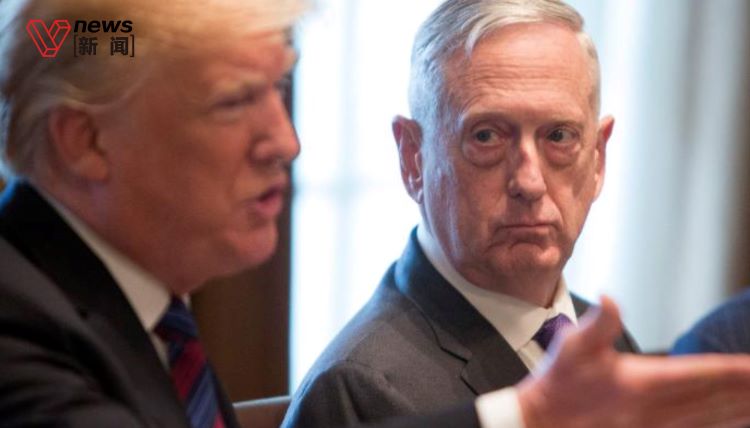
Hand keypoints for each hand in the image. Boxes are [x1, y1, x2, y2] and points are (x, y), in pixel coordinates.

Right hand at [517, 296, 749, 427]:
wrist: (543, 422)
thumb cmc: (559, 383)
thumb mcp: (573, 346)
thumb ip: (599, 323)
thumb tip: (610, 297)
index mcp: (642, 383)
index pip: (700, 374)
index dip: (732, 370)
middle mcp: (656, 409)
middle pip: (714, 398)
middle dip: (744, 389)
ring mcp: (656, 426)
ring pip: (711, 417)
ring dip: (739, 408)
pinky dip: (721, 422)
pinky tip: (734, 419)